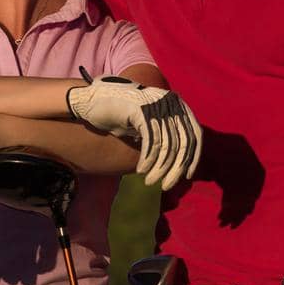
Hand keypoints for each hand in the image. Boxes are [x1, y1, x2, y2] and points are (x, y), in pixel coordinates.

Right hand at [65, 75, 202, 188]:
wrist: (89, 99)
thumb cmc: (116, 114)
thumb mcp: (145, 124)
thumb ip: (162, 135)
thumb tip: (178, 162)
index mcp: (176, 104)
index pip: (194, 134)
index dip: (192, 157)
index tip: (186, 175)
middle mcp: (170, 102)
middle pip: (183, 142)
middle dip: (176, 168)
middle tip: (167, 186)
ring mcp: (156, 104)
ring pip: (168, 145)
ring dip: (160, 168)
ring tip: (150, 181)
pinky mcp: (142, 110)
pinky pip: (152, 141)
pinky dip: (149, 159)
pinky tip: (142, 169)